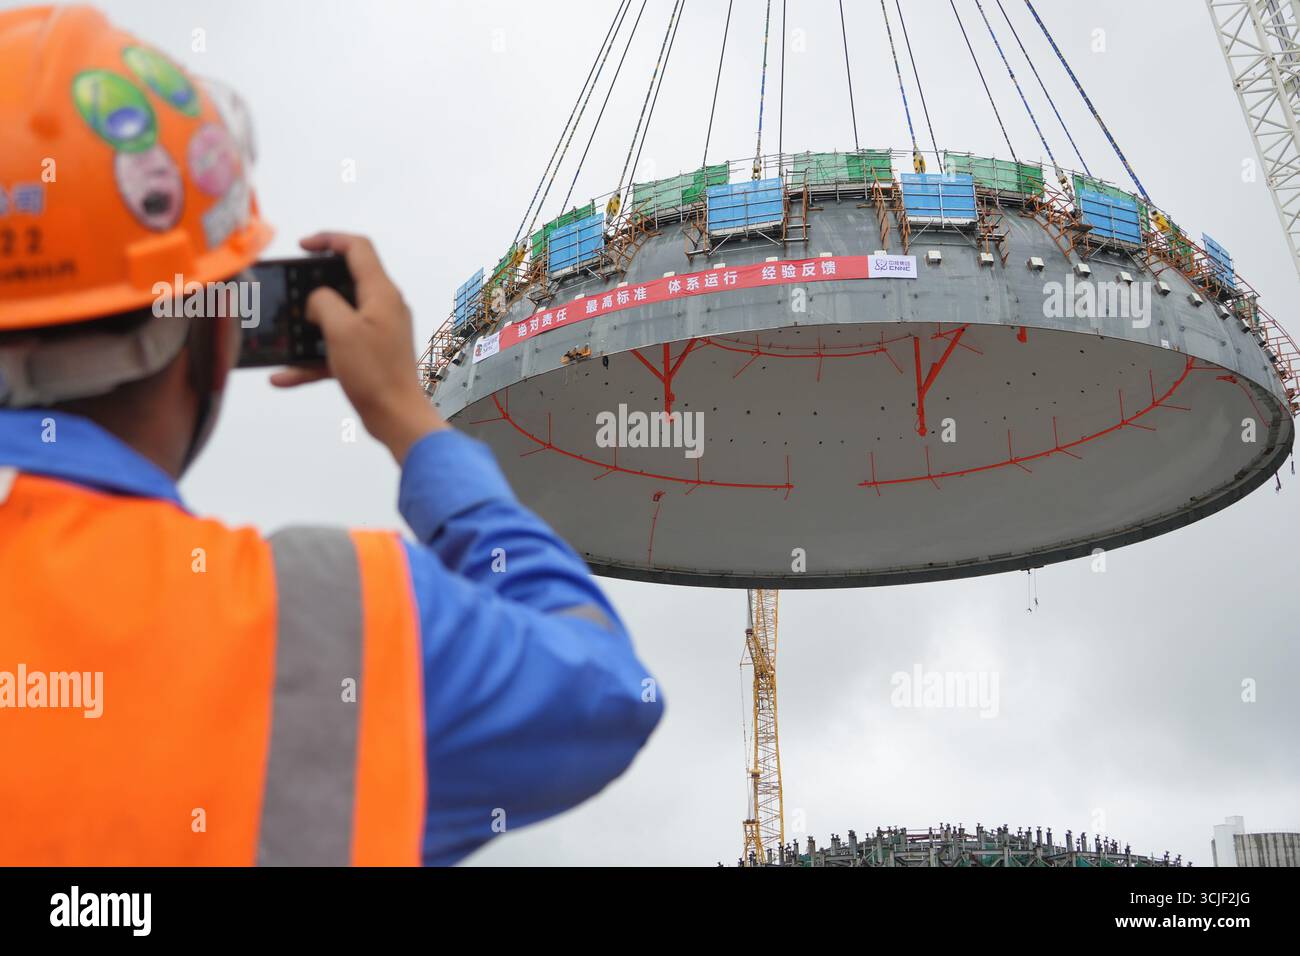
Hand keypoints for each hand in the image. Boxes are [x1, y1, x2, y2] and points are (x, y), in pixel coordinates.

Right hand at [271, 232, 446, 462]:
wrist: (397, 417)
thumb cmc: (375, 374)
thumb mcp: (341, 329)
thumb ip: (323, 302)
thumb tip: (317, 300)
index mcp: (381, 293)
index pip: (358, 248)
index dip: (329, 240)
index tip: (302, 246)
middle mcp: (384, 307)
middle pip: (347, 280)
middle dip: (315, 283)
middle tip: (291, 289)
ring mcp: (379, 332)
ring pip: (339, 318)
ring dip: (311, 325)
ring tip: (286, 330)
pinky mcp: (372, 356)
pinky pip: (337, 350)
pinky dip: (313, 359)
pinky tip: (284, 376)